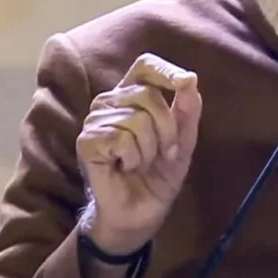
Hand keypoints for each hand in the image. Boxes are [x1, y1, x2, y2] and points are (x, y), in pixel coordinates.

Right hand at [76, 52, 202, 254]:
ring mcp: (96, 120)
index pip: (145, 66)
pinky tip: (125, 168)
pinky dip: (133, 158)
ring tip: (141, 162)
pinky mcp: (87, 142)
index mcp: (133, 94)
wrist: (141, 212)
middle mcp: (111, 102)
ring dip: (149, 149)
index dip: (166, 70)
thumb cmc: (159, 174)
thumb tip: (190, 80)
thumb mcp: (183, 141)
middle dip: (167, 128)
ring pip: (137, 118)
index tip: (187, 82)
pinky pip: (121, 138)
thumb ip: (187, 111)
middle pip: (148, 94)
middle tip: (162, 152)